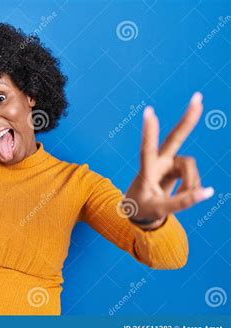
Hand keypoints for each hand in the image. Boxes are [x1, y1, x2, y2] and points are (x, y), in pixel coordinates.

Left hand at [124, 92, 213, 228]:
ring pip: (190, 166)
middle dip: (187, 119)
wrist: (139, 209)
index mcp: (146, 171)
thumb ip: (183, 202)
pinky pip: (193, 175)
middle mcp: (158, 161)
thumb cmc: (144, 207)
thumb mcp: (160, 209)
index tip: (149, 112)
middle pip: (174, 138)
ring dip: (191, 183)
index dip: (149, 132)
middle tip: (198, 97)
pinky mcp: (176, 166)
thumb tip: (209, 192)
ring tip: (182, 198)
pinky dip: (192, 187)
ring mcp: (168, 162)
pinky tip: (183, 194)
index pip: (147, 149)